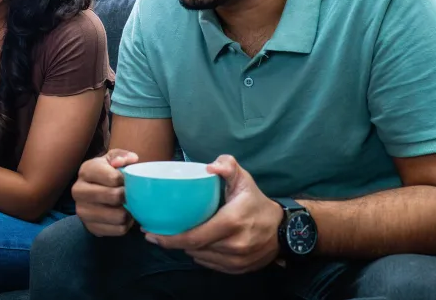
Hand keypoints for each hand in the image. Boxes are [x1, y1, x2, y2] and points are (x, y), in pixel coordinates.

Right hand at [72, 149, 139, 235]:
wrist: (93, 194)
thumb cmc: (107, 173)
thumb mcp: (112, 159)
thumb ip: (121, 156)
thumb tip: (130, 159)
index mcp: (86, 170)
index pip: (113, 178)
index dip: (127, 180)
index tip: (129, 181)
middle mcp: (78, 190)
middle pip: (114, 197)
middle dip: (128, 196)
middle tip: (131, 195)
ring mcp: (82, 210)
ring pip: (118, 216)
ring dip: (129, 212)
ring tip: (129, 206)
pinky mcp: (90, 227)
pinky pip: (118, 230)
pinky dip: (126, 224)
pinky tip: (123, 216)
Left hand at [143, 155, 281, 274]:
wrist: (284, 229)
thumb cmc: (256, 201)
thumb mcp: (244, 179)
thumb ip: (227, 165)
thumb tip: (209, 167)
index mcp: (232, 222)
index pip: (194, 237)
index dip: (170, 238)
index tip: (151, 232)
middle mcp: (234, 245)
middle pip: (194, 248)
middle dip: (173, 242)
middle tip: (157, 233)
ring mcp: (237, 260)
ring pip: (200, 258)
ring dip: (186, 249)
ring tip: (176, 236)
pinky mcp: (239, 269)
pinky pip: (211, 265)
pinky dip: (200, 255)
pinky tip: (194, 245)